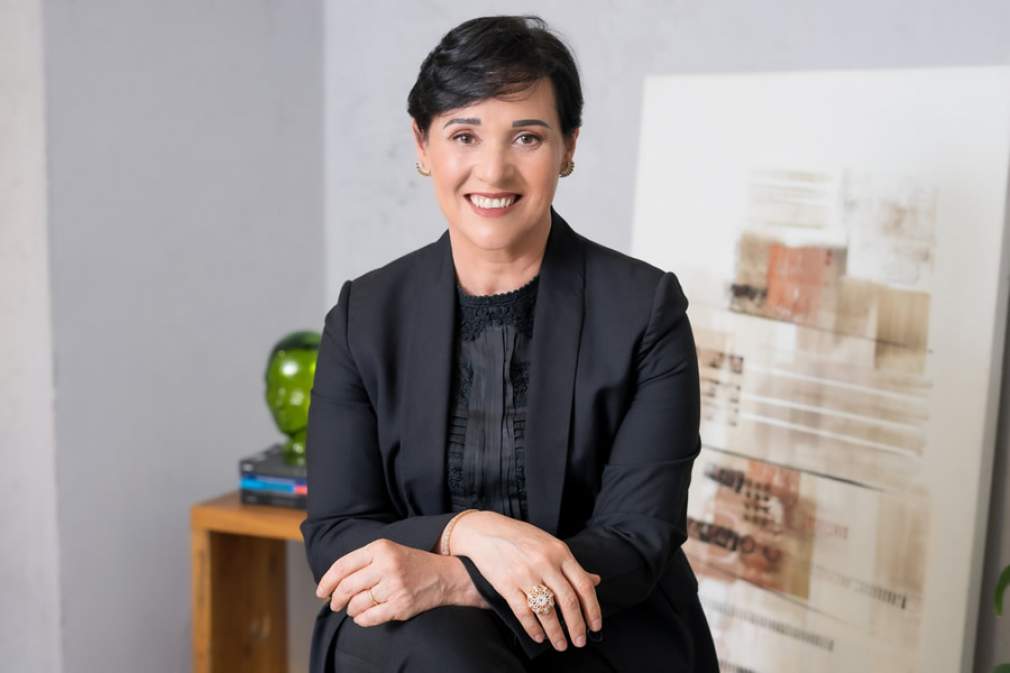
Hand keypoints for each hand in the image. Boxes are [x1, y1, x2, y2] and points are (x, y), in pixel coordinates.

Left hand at [314, 538, 472, 625]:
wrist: (445, 575)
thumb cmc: (412, 564)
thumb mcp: (388, 551)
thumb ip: (363, 562)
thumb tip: (333, 584)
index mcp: (380, 548)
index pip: (343, 566)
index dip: (327, 581)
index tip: (321, 591)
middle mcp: (386, 566)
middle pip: (347, 587)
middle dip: (337, 599)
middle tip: (335, 604)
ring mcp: (394, 586)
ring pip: (357, 604)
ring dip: (351, 610)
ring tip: (354, 609)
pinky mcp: (400, 605)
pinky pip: (370, 618)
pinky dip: (362, 620)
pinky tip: (363, 617)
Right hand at [450, 511, 602, 650]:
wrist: (486, 532)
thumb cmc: (520, 537)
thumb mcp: (550, 545)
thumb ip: (570, 565)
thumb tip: (594, 580)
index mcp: (560, 553)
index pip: (583, 585)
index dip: (593, 609)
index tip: (595, 625)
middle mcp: (545, 563)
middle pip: (568, 601)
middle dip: (577, 626)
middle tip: (580, 641)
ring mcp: (525, 574)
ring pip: (547, 610)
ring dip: (556, 633)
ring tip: (561, 644)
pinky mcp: (507, 585)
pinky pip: (524, 612)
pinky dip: (533, 628)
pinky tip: (539, 636)